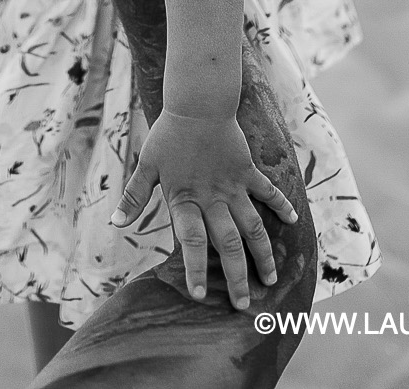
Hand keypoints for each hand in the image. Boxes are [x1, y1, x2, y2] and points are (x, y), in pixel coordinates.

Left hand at [110, 108, 297, 309]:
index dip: (195, 269)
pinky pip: (267, 192)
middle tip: (243, 304)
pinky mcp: (248, 172)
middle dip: (237, 277)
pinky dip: (281, 206)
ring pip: (253, 228)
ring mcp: (233, 187)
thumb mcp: (147, 165)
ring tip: (271, 280)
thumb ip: (135, 196)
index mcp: (185, 200)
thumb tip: (116, 223)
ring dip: (263, 255)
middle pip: (229, 245)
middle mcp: (212, 199)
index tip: (198, 295)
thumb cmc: (168, 135)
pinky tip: (293, 222)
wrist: (198, 104)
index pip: (192, 242)